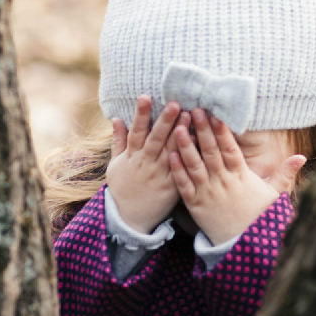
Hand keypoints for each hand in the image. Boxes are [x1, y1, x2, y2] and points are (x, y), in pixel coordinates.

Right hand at [104, 96, 186, 233]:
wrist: (131, 218)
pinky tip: (200, 140)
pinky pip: (183, 168)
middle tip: (174, 103)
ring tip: (190, 115)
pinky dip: (190, 155)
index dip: (141, 115)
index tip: (145, 97)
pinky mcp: (173, 186)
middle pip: (156, 139)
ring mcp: (160, 175)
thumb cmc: (123, 189)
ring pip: (172, 151)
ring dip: (181, 133)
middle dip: (165, 121)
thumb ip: (118, 141)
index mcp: (132, 158)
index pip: (136, 132)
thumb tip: (117, 118)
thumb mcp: (116, 165)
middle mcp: (146, 164)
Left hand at [169, 109, 305, 245]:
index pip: (231, 150)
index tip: (216, 116)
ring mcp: (207, 193)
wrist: (241, 244)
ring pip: (195, 166)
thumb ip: (285, 174)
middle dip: (203, 131)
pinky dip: (177, 170)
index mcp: (241, 176)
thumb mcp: (274, 195)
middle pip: (211, 153)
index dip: (223, 133)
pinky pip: (184, 185)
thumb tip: (302, 157)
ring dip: (186, 147)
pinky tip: (171, 155)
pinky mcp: (194, 205)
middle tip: (195, 111)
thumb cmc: (257, 216)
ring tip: (179, 128)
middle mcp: (223, 182)